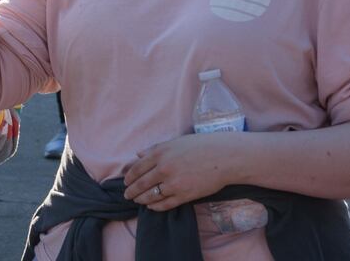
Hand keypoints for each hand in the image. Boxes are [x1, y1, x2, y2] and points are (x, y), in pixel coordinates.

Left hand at [123, 132, 244, 210]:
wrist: (223, 157)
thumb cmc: (200, 146)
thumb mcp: (174, 142)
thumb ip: (154, 148)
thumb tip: (138, 153)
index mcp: (159, 154)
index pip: (137, 168)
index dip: (130, 177)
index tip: (126, 182)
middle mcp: (163, 168)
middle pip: (141, 183)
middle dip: (132, 191)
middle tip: (127, 195)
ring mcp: (173, 183)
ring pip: (151, 195)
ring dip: (142, 200)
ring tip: (137, 201)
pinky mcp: (184, 195)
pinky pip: (165, 204)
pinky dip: (156, 206)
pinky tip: (152, 206)